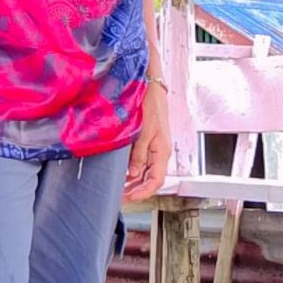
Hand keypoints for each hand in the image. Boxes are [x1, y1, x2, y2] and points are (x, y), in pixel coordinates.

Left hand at [124, 83, 170, 201]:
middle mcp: (160, 151)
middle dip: (138, 190)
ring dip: (135, 182)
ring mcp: (154, 146)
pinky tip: (124, 174)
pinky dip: (134, 170)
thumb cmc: (150, 104)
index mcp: (162, 151)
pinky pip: (143, 161)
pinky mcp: (148, 141)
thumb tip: (134, 174)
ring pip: (147, 171)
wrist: (151, 85)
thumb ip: (139, 153)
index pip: (156, 180)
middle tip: (121, 198)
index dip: (144, 192)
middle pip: (151, 179)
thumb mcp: (143, 130)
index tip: (130, 198)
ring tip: (121, 189)